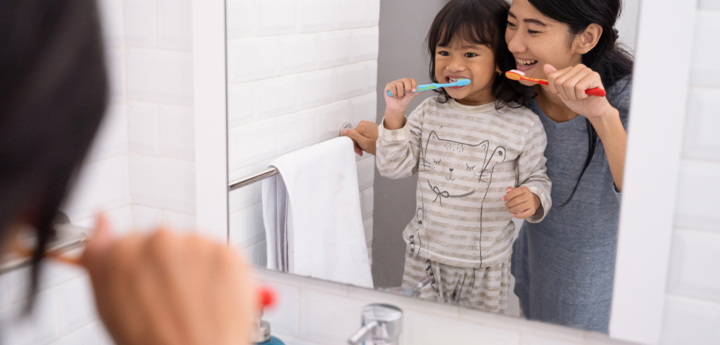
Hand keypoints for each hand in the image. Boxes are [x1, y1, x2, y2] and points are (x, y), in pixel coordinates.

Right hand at [82, 215, 256, 344]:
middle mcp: (160, 239)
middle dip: (168, 266)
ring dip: (195, 268)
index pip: (130, 241)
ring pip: (194, 247)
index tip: (146, 283)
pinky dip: (220, 274)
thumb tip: (101, 223)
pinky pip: (221, 255)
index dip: (140, 267)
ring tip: (192, 304)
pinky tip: (212, 298)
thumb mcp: (108, 304)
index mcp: (124, 250)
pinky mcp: (227, 252)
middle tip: (171, 300)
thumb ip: (100, 258)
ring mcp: (197, 244)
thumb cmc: (152, 340)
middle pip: (164, 243)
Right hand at [342, 120, 378, 155]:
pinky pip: (364, 133)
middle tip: (362, 151)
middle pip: (355, 134)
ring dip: (361, 142)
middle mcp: (365, 123)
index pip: (351, 135)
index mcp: (362, 125)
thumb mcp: (363, 142)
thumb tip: (343, 131)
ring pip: (359, 134)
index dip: (354, 144)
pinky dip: (365, 139)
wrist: (388, 145)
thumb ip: (352, 135)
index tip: (358, 150)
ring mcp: (369, 124)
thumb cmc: (377, 145)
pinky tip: (368, 143)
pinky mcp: (372, 127)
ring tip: (366, 148)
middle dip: (357, 144)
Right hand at [384, 78, 417, 118]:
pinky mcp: (389, 86)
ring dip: (400, 93)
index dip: (414, 84)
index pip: (412, 80)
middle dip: (407, 88)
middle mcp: (401, 82)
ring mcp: (395, 83)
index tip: (414, 90)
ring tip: (399, 97)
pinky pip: (392, 87)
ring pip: (399, 84)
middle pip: (406, 80)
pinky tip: (394, 96)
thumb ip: (417, 92)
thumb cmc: (403, 101)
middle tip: (407, 95)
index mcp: (408, 83)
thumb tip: (424, 89)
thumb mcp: (411, 97)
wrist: (396, 108)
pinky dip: (394, 93)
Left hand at [502, 186, 540, 218]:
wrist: (533, 200)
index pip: (515, 192)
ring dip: (512, 210)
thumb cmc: (521, 195)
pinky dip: (518, 216)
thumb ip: (511, 190)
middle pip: (516, 201)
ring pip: (519, 208)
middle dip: (509, 204)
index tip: (503, 199)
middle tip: (506, 205)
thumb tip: (507, 191)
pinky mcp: (532, 210)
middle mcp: (529, 196)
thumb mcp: (517, 190)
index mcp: (524, 189)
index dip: (507, 196)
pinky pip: (525, 214)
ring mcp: (531, 203)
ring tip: (509, 209)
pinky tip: (513, 214)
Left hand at [543, 64, 615, 118]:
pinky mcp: (594, 76)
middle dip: (565, 94)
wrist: (593, 110)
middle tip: (575, 96)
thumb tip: (545, 65)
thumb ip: (554, 80)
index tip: (564, 94)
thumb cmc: (578, 101)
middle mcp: (578, 67)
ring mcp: (587, 70)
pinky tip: (587, 96)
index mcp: (570, 69)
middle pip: (560, 82)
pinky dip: (580, 96)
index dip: (555, 90)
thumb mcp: (562, 92)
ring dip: (573, 96)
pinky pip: (578, 87)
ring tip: (581, 96)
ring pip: (569, 85)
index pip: (552, 77)